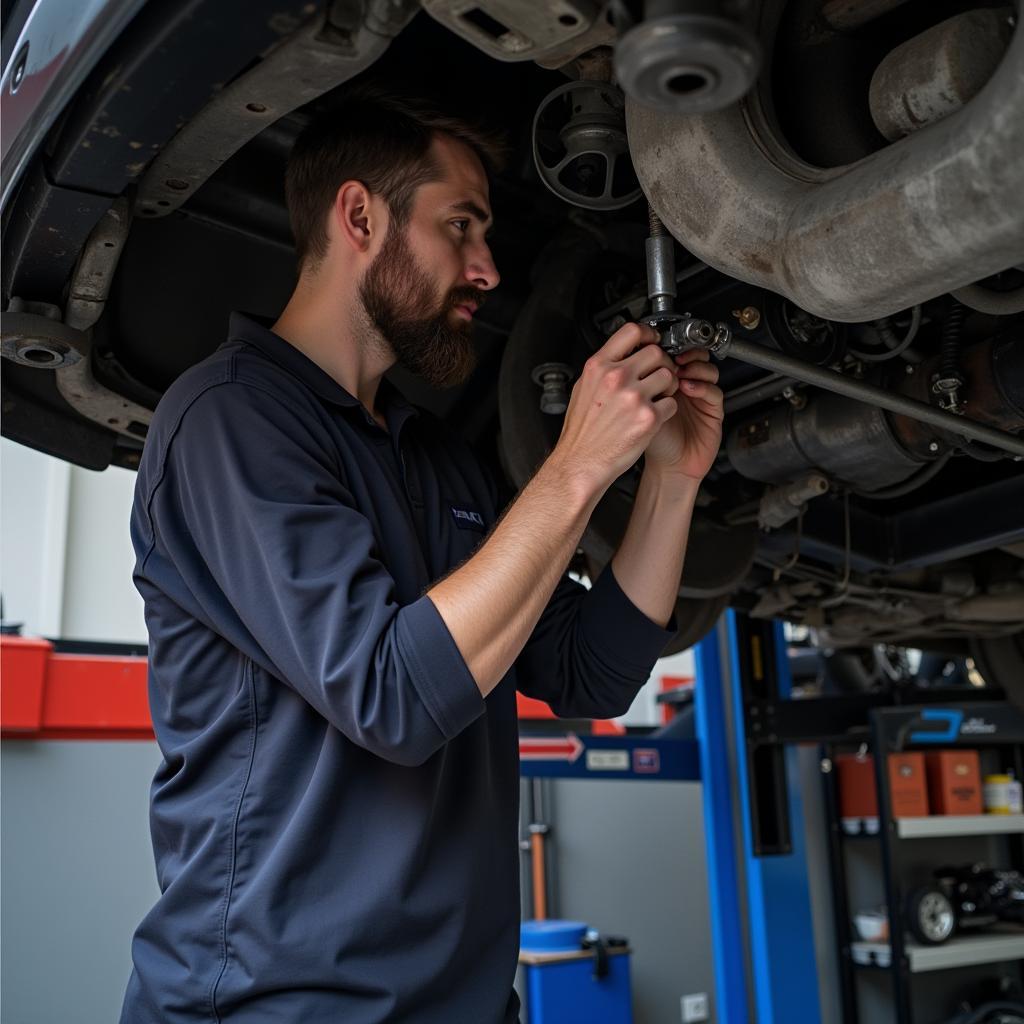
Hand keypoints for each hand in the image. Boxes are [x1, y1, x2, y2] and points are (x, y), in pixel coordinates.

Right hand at [552, 322, 678, 495]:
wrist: (580, 463)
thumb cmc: (581, 432)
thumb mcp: (583, 389)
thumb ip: (603, 369)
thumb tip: (621, 353)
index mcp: (598, 367)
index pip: (631, 331)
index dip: (647, 333)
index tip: (652, 339)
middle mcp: (616, 378)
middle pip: (656, 352)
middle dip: (660, 364)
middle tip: (656, 375)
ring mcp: (633, 397)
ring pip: (669, 376)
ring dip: (667, 385)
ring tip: (655, 397)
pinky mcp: (649, 418)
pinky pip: (671, 403)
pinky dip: (666, 409)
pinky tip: (653, 416)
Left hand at [643, 348, 723, 481]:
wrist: (668, 467)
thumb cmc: (652, 441)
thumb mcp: (636, 408)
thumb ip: (637, 384)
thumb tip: (632, 358)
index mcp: (666, 381)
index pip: (673, 353)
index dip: (668, 346)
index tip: (657, 343)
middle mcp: (685, 386)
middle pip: (694, 356)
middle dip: (685, 352)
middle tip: (672, 356)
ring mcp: (700, 397)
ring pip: (707, 369)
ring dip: (695, 366)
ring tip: (679, 373)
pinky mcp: (712, 410)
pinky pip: (714, 391)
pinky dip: (702, 386)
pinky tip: (688, 389)